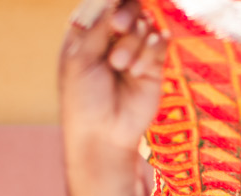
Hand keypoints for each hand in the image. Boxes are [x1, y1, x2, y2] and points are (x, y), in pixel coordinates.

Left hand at [60, 1, 168, 195]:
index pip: (103, 3)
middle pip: (127, 7)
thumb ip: (98, 24)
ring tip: (121, 66)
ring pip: (144, 25)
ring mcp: (134, 51)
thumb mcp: (81, 58)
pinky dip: (151, 51)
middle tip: (117, 28)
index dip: (112, 2)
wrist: (104, 137)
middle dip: (125, 14)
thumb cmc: (83, 100)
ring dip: (133, 42)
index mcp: (87, 32)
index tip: (112, 17)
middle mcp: (111, 39)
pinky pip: (159, 43)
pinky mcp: (154, 66)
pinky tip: (138, 71)